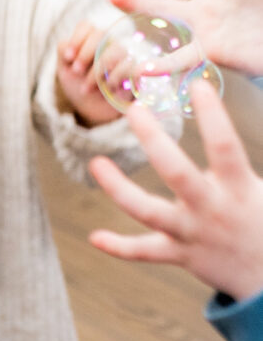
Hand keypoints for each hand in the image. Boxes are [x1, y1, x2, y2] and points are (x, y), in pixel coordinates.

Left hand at [57, 21, 121, 126]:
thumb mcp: (64, 68)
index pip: (87, 26)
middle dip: (85, 53)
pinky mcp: (136, 71)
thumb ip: (64, 50)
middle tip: (76, 71)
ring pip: (117, 50)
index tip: (67, 58)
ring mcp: (124, 56)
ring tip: (86, 88)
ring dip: (97, 71)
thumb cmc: (78, 83)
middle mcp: (109, 43)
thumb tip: (71, 47)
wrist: (91, 108)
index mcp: (90, 39)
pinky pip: (130, 66)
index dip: (76, 39)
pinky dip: (115, 78)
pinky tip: (106, 88)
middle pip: (101, 34)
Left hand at [88, 82, 262, 301]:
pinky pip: (145, 252)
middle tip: (133, 109)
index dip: (214, 117)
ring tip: (95, 164)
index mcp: (238, 188)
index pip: (225, 148)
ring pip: (150, 212)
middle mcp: (212, 209)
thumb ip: (234, 159)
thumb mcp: (260, 188)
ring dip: (119, 189)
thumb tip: (216, 110)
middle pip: (178, 173)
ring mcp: (192, 234)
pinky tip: (94, 237)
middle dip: (153, 141)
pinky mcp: (180, 255)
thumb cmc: (260, 218)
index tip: (198, 85)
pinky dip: (119, 247)